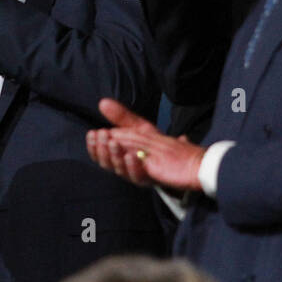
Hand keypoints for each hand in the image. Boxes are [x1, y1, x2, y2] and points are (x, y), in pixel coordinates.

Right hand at [85, 98, 202, 192]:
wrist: (189, 159)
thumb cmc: (162, 145)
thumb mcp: (140, 128)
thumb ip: (122, 118)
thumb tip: (102, 102)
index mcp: (122, 157)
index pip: (102, 154)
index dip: (95, 146)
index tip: (92, 133)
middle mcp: (128, 168)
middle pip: (108, 164)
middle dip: (101, 150)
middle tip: (101, 136)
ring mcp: (140, 174)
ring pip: (120, 171)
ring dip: (114, 156)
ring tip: (112, 142)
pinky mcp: (152, 178)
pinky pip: (138, 176)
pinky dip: (133, 166)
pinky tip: (130, 156)